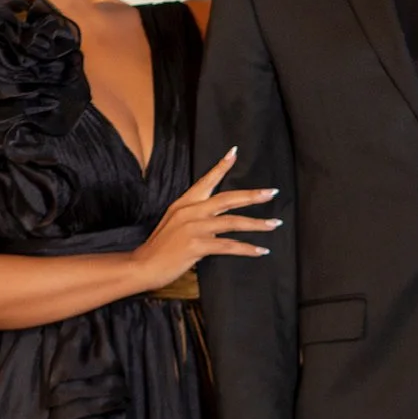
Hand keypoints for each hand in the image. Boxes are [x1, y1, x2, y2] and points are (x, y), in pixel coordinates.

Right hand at [130, 151, 280, 290]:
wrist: (143, 266)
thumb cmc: (160, 248)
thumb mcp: (174, 224)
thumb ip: (194, 217)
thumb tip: (217, 220)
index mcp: (184, 204)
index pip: (206, 181)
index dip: (221, 167)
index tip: (234, 152)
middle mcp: (189, 212)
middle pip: (227, 199)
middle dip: (252, 196)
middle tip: (272, 192)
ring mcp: (192, 228)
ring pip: (232, 222)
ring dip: (256, 224)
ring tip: (274, 224)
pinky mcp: (196, 246)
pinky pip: (228, 246)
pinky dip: (247, 248)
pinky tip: (261, 250)